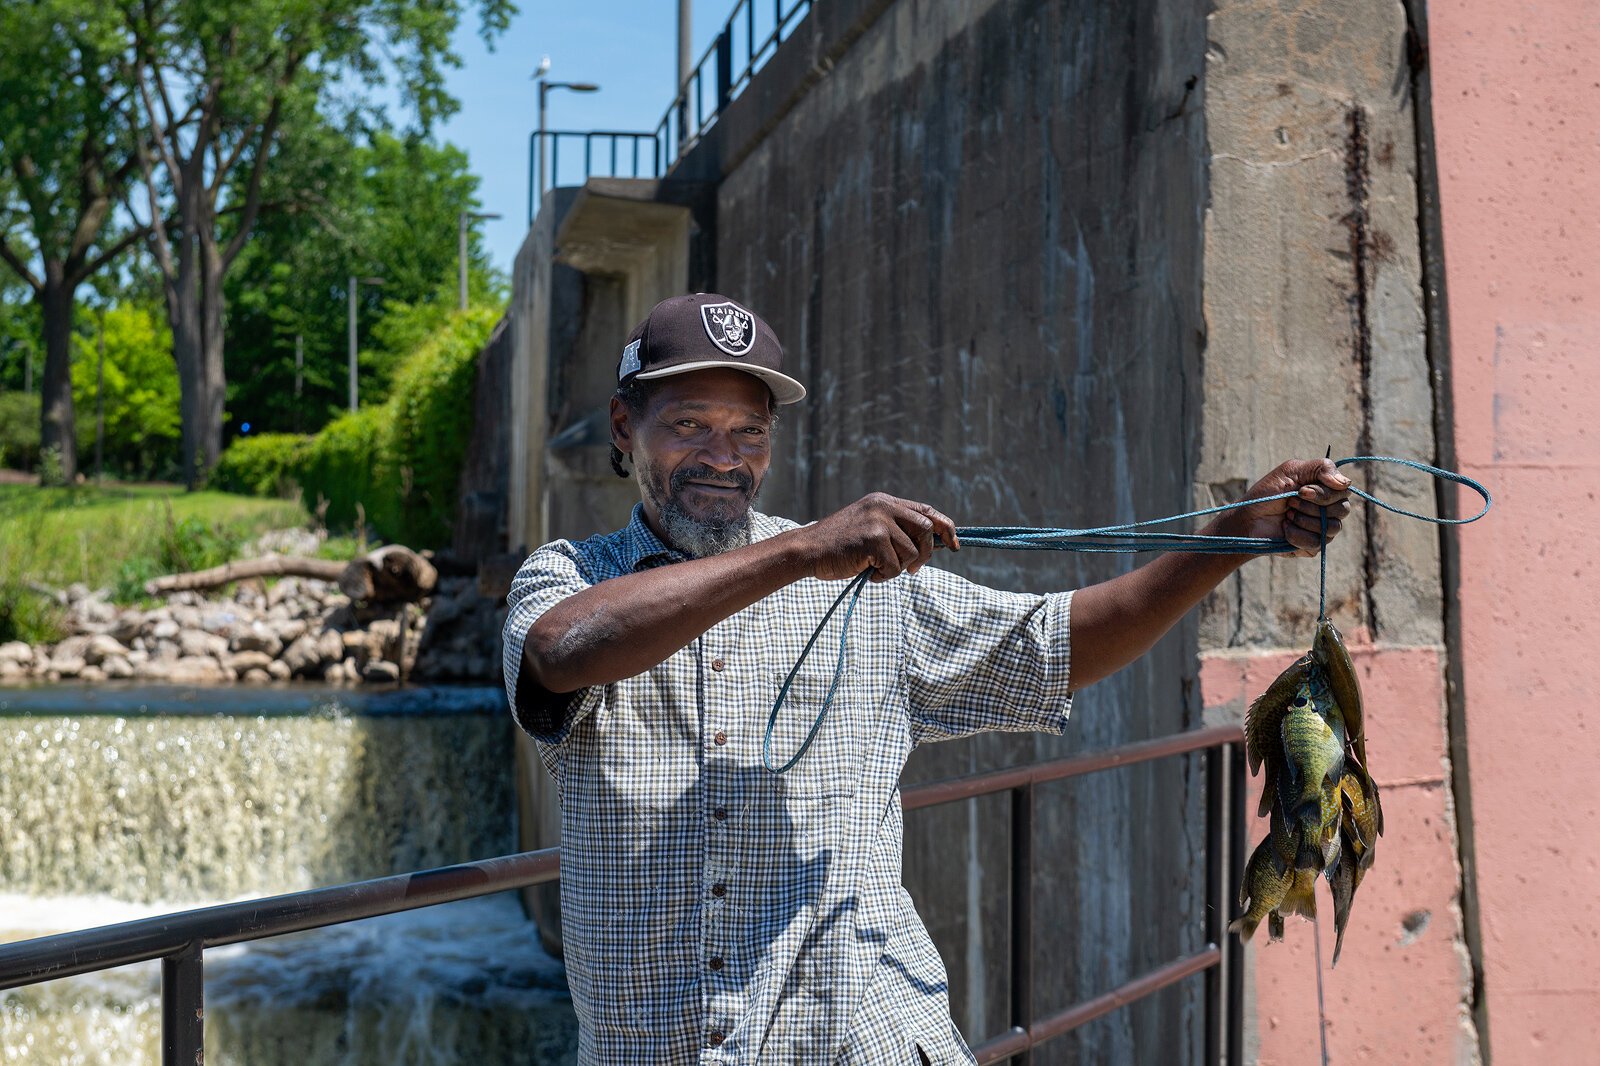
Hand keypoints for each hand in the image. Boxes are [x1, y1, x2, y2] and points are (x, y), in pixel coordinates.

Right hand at [800, 493, 960, 581]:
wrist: (808, 550)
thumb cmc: (839, 546)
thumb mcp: (870, 528)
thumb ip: (896, 530)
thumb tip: (934, 544)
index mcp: (884, 501)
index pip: (926, 510)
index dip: (945, 527)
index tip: (955, 544)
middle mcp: (884, 506)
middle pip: (926, 529)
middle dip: (925, 554)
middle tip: (913, 569)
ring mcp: (878, 521)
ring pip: (911, 553)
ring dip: (896, 568)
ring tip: (874, 567)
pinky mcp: (873, 538)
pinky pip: (894, 566)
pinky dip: (883, 576)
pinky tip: (865, 571)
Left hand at [1210, 458, 1352, 556]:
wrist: (1247, 519)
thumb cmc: (1267, 493)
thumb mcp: (1291, 471)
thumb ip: (1321, 468)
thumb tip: (1346, 482)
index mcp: (1326, 489)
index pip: (1344, 491)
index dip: (1324, 493)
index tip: (1301, 491)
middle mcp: (1329, 509)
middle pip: (1342, 510)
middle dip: (1311, 506)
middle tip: (1290, 503)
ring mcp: (1323, 529)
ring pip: (1332, 528)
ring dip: (1304, 520)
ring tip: (1287, 516)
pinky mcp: (1313, 546)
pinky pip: (1317, 543)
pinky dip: (1296, 534)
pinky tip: (1285, 529)